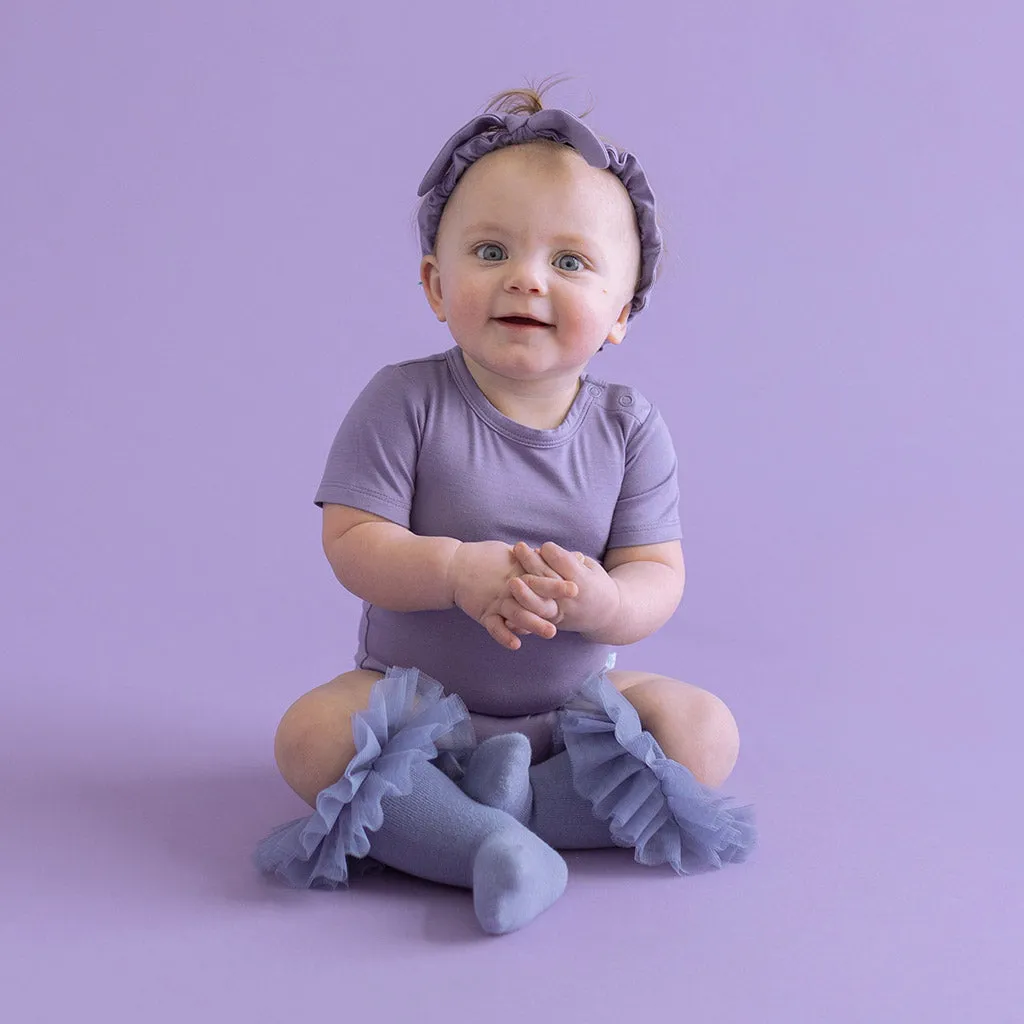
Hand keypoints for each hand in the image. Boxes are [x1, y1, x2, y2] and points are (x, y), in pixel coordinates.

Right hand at [448, 541, 578, 650]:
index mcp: (516, 571)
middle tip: (567, 611)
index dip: (556, 584)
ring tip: (550, 633)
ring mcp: (495, 601)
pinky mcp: (483, 613)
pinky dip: (504, 635)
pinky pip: (494, 627)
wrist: (453, 567)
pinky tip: (516, 645)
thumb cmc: (485, 558)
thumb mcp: (512, 555)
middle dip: (549, 603)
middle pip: (532, 597)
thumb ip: (537, 558)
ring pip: (516, 613)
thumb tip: (571, 556)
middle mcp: (508, 587)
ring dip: (533, 624)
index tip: (575, 588)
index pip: (540, 578)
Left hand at [508, 541, 620, 636]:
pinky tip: (504, 609)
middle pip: (547, 578)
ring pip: (539, 604)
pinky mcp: (551, 623)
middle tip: (518, 547)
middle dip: (531, 561)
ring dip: (523, 593)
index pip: (563, 562)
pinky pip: (533, 621)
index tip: (545, 546)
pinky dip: (519, 617)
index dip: (551, 551)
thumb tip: (545, 551)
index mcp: (583, 581)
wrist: (607, 617)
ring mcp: (560, 614)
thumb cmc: (596, 584)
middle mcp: (570, 599)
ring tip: (510, 580)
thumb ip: (570, 560)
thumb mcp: (591, 567)